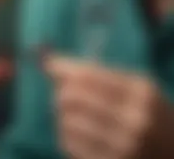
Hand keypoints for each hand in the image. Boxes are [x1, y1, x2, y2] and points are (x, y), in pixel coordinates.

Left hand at [44, 55, 173, 158]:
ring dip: (63, 115)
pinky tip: (78, 134)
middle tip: (65, 95)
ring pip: (68, 121)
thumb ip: (96, 74)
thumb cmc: (146, 114)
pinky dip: (66, 134)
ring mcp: (124, 147)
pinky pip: (69, 143)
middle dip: (62, 92)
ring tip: (73, 115)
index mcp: (141, 93)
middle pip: (74, 96)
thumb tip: (49, 61)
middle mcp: (135, 121)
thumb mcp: (133, 88)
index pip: (88, 75)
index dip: (64, 69)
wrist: (172, 155)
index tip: (51, 66)